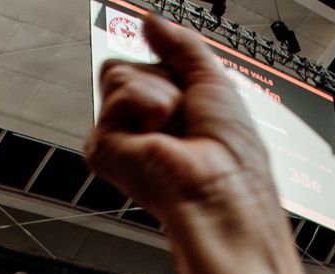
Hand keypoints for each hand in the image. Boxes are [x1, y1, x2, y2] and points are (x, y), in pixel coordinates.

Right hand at [84, 14, 279, 230]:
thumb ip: (179, 45)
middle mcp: (140, 126)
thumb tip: (150, 22)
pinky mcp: (103, 150)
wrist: (222, 190)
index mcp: (165, 113)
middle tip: (184, 117)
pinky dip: (146, 106)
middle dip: (163, 80)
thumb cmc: (231, 155)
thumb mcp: (212, 79)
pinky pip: (117, 95)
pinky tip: (157, 138)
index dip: (171, 69)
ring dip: (159, 94)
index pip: (146, 63)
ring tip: (174, 129)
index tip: (190, 95)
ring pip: (118, 75)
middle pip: (125, 66)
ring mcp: (120, 138)